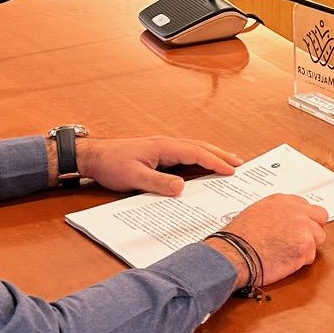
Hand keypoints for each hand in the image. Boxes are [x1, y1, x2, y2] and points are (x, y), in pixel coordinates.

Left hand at [81, 136, 241, 195]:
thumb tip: (182, 188)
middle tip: (240, 163)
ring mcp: (163, 148)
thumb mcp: (134, 177)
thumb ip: (159, 183)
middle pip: (200, 147)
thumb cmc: (111, 164)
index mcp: (164, 147)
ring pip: (194, 150)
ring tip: (229, 163)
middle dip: (221, 155)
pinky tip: (204, 166)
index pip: (196, 153)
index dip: (215, 162)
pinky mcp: (158, 154)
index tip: (231, 170)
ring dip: (212, 155)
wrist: (93, 157)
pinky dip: (199, 159)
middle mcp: (166, 144)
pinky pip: (185, 156)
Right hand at [213, 194, 327, 288]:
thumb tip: (282, 222)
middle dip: (313, 229)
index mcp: (282, 201)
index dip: (303, 220)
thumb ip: (276, 214)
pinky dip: (301, 261)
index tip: (297, 229)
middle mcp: (295, 210)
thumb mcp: (256, 213)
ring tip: (288, 253)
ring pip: (319, 237)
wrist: (234, 253)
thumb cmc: (238, 238)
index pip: (306, 206)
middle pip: (320, 217)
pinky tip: (285, 261)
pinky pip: (311, 255)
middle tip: (301, 241)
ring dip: (308, 246)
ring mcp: (303, 227)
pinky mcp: (305, 245)